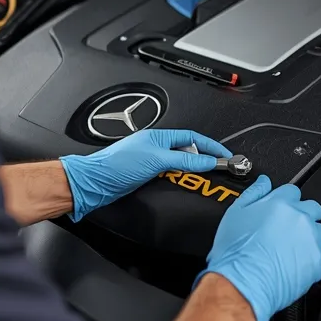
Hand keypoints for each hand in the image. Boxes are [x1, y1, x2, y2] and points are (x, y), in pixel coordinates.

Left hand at [60, 129, 231, 220]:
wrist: (95, 182)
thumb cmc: (116, 165)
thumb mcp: (157, 160)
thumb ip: (184, 160)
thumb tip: (207, 161)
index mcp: (160, 136)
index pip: (193, 138)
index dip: (211, 146)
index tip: (225, 156)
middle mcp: (156, 147)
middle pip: (188, 151)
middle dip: (205, 158)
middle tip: (219, 168)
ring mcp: (151, 162)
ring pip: (180, 164)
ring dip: (192, 170)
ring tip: (205, 176)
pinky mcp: (147, 175)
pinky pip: (170, 175)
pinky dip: (180, 179)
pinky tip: (183, 184)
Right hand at [197, 175, 320, 320]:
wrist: (243, 283)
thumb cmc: (236, 254)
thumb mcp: (235, 214)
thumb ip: (253, 193)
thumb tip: (264, 182)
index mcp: (280, 203)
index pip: (293, 191)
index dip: (287, 201)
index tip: (283, 211)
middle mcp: (299, 217)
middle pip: (312, 208)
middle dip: (303, 217)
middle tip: (288, 232)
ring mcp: (311, 238)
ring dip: (311, 237)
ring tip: (294, 251)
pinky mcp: (319, 259)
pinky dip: (316, 258)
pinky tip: (299, 264)